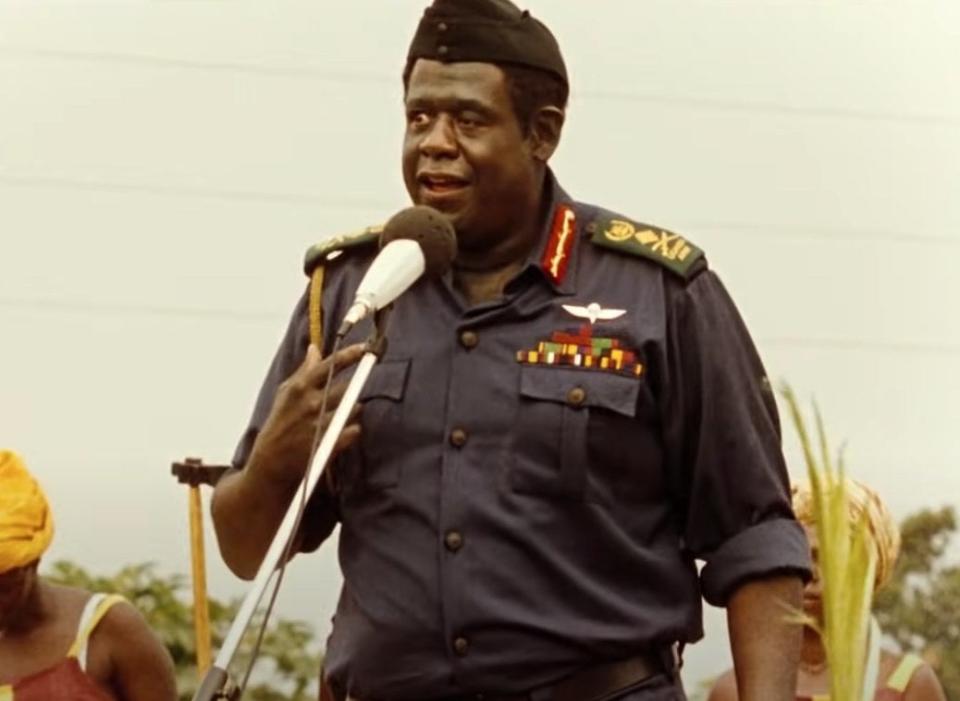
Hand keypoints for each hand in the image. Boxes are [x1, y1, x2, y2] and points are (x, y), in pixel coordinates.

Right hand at [250, 343, 365, 486]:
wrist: (271, 463)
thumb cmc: (279, 424)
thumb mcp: (286, 393)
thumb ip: (304, 371)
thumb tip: (314, 349)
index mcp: (300, 387)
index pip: (330, 365)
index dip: (350, 354)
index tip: (365, 348)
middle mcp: (312, 403)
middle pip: (348, 387)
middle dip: (351, 390)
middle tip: (344, 396)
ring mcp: (322, 424)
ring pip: (355, 407)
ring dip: (352, 410)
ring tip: (339, 416)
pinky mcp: (330, 443)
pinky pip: (355, 429)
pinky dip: (352, 430)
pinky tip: (342, 432)